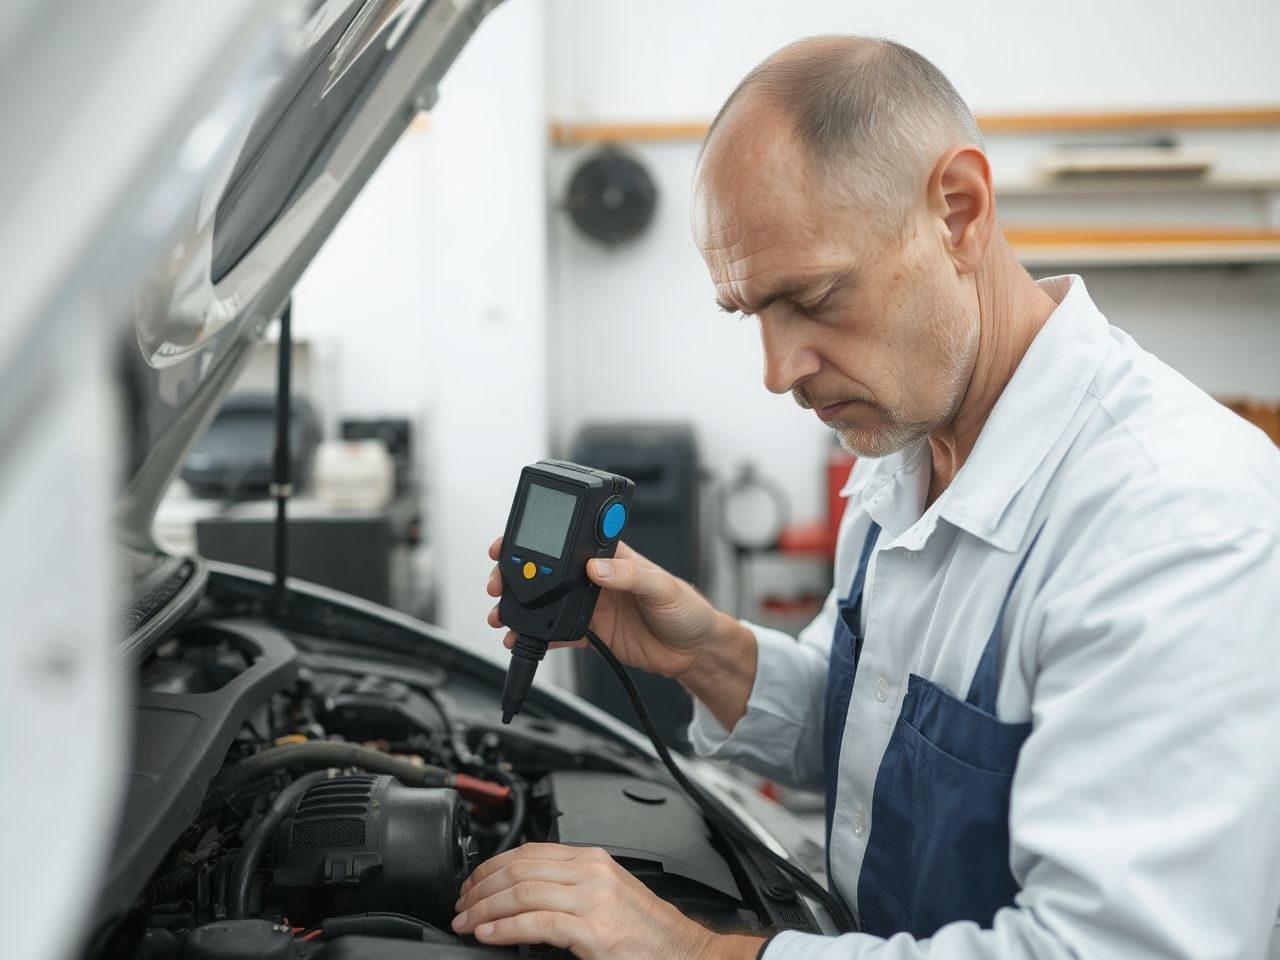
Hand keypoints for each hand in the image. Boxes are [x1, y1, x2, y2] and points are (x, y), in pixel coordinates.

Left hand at [451, 843, 762, 959]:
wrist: (683, 952)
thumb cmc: (645, 932)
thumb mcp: (606, 895)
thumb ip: (570, 885)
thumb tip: (522, 891)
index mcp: (591, 859)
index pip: (528, 851)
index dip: (491, 866)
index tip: (471, 884)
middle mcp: (590, 872)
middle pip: (518, 868)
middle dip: (480, 887)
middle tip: (460, 905)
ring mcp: (592, 899)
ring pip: (521, 892)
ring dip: (484, 909)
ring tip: (466, 922)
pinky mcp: (592, 930)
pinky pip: (535, 922)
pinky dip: (504, 928)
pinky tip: (487, 935)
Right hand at [485, 537, 725, 679]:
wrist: (694, 652)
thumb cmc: (687, 609)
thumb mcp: (662, 586)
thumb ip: (629, 575)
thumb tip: (597, 566)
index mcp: (612, 556)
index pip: (569, 541)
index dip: (539, 539)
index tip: (512, 542)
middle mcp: (596, 578)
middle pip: (548, 571)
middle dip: (517, 574)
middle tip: (498, 582)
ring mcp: (591, 605)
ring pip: (546, 602)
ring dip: (521, 607)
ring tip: (501, 613)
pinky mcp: (591, 633)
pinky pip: (557, 634)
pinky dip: (537, 637)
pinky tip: (520, 639)